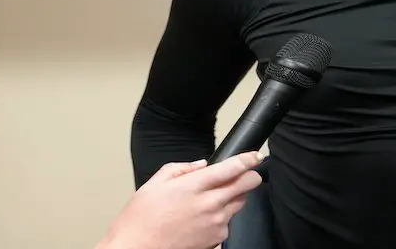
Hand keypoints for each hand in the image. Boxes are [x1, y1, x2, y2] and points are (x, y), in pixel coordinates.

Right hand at [97, 152, 263, 248]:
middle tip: (245, 174)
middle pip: (246, 185)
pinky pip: (228, 223)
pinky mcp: (216, 240)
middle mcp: (209, 205)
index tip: (255, 156)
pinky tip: (203, 218)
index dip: (248, 159)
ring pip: (240, 203)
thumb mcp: (153, 184)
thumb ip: (180, 169)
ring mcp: (215, 224)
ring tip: (213, 199)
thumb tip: (200, 165)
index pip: (232, 168)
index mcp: (194, 187)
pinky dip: (222, 217)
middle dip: (250, 176)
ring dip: (234, 197)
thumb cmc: (140, 220)